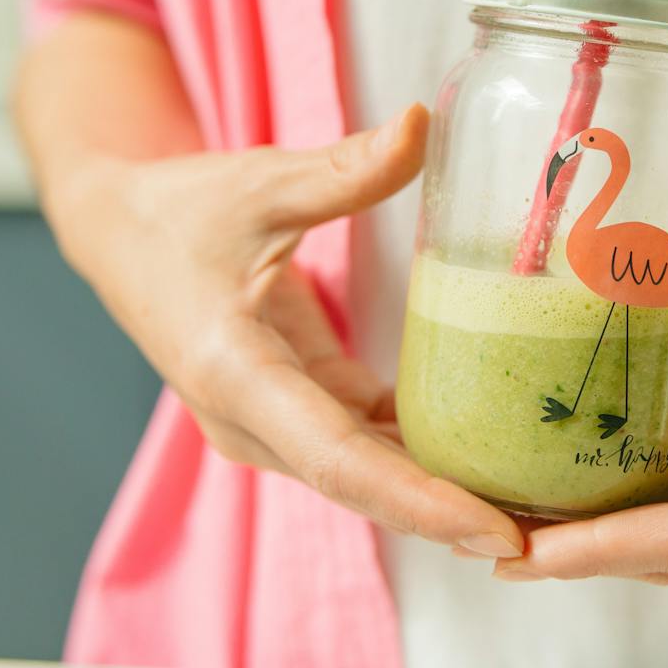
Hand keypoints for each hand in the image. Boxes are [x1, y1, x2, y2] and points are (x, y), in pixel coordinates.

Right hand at [65, 104, 524, 558]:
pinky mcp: (291, 410)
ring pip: (367, 474)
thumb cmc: (180, 209)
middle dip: (451, 517)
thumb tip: (422, 126)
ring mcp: (269, 424)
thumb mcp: (260, 182)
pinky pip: (366, 445)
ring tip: (540, 514)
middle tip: (548, 541)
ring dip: (444, 495)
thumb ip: (345, 167)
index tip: (493, 529)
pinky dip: (422, 457)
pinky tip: (495, 460)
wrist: (119, 231)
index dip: (420, 501)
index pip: (338, 459)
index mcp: (234, 374)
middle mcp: (249, 420)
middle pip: (362, 485)